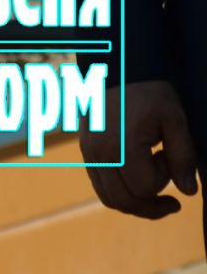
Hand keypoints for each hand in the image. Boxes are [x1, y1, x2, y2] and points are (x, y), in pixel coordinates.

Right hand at [80, 80, 198, 217]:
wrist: (117, 66)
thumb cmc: (148, 91)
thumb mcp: (174, 120)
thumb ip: (183, 157)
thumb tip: (188, 192)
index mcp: (120, 146)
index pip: (145, 188)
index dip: (166, 180)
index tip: (168, 156)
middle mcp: (97, 154)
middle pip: (123, 201)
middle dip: (151, 208)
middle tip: (173, 203)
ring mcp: (88, 152)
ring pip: (109, 197)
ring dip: (135, 202)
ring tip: (156, 192)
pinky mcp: (86, 150)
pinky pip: (101, 183)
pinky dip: (121, 189)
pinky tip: (137, 176)